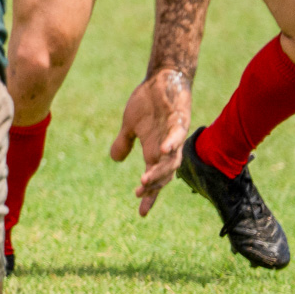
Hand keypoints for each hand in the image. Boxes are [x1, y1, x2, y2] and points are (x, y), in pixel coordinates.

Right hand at [110, 67, 191, 215]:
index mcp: (155, 151)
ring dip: (159, 170)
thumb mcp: (130, 125)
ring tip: (145, 178)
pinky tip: (162, 150)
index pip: (154, 179)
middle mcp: (167, 148)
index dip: (150, 196)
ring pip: (172, 160)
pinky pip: (177, 135)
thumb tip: (115, 160)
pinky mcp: (179, 120)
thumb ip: (124, 143)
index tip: (141, 214)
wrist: (164, 79)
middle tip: (140, 192)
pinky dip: (170, 143)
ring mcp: (175, 135)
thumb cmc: (148, 102)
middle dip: (153, 185)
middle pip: (164, 174)